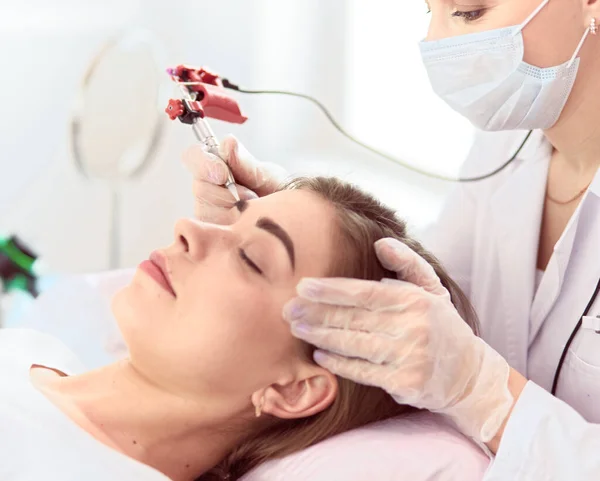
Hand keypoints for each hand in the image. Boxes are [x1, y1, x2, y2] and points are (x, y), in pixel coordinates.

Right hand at [182, 135, 286, 223]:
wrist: (288, 217)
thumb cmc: (275, 191)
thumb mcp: (264, 174)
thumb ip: (244, 162)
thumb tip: (228, 143)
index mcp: (214, 165)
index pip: (193, 157)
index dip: (205, 165)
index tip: (223, 174)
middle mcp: (205, 188)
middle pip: (201, 189)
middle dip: (228, 193)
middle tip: (251, 195)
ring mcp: (206, 212)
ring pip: (208, 212)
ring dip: (234, 211)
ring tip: (253, 209)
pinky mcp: (212, 234)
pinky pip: (216, 231)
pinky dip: (235, 226)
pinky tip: (247, 223)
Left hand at [283, 237, 513, 442]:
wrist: (469, 374)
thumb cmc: (442, 325)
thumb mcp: (432, 288)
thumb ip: (407, 263)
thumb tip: (380, 242)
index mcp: (416, 301)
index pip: (366, 293)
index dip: (332, 290)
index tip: (304, 286)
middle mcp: (413, 328)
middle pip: (354, 319)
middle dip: (316, 314)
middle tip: (287, 309)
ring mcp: (408, 358)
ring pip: (354, 345)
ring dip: (321, 336)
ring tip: (297, 328)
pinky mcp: (404, 384)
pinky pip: (363, 372)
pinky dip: (338, 363)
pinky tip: (319, 354)